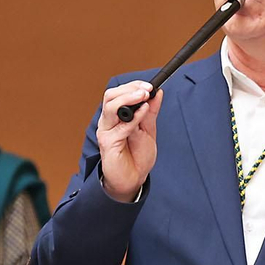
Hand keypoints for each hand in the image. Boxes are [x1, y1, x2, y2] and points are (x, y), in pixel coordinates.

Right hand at [96, 81, 162, 201]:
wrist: (134, 179)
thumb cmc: (138, 156)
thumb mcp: (148, 130)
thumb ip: (151, 112)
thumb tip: (157, 93)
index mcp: (116, 116)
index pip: (119, 93)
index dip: (133, 86)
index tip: (149, 85)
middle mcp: (108, 121)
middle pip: (110, 96)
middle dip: (129, 89)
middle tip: (146, 89)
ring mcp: (106, 132)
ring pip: (110, 107)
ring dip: (128, 99)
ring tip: (143, 96)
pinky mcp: (108, 143)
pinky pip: (120, 127)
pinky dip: (133, 118)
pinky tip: (143, 113)